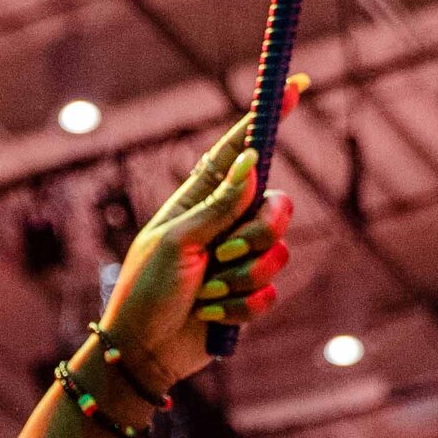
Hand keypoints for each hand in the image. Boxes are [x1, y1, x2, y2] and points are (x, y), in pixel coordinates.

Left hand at [100, 84, 301, 387]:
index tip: (295, 85)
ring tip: (205, 291)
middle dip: (259, 233)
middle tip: (223, 253)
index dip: (268, 118)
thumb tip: (252, 160)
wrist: (143, 352)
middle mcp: (226, 225)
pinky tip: (210, 314)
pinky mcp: (248, 296)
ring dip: (241, 278)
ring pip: (279, 252)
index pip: (242, 151)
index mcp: (201, 201)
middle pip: (278, 206)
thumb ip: (219, 204)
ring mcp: (240, 261)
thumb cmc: (146, 291)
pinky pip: (271, 293)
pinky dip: (239, 307)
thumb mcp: (177, 241)